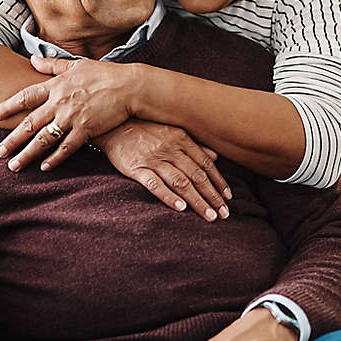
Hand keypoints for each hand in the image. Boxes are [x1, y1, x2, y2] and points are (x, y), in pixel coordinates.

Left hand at [0, 56, 136, 171]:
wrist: (129, 86)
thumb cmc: (104, 74)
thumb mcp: (76, 65)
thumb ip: (52, 65)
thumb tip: (32, 59)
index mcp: (56, 86)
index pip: (25, 97)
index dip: (7, 107)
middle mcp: (60, 103)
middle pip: (30, 124)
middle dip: (12, 140)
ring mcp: (72, 118)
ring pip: (44, 139)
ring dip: (27, 154)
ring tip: (14, 165)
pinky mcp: (86, 130)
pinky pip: (67, 148)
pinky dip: (55, 159)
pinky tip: (44, 167)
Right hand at [97, 120, 232, 220]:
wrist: (111, 124)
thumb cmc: (144, 128)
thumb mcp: (172, 131)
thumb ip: (194, 145)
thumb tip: (215, 157)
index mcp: (181, 139)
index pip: (206, 164)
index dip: (219, 182)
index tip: (228, 198)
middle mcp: (170, 149)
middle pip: (197, 176)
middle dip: (213, 196)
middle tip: (224, 214)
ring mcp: (154, 159)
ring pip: (181, 182)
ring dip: (197, 200)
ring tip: (209, 216)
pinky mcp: (136, 168)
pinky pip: (155, 184)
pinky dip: (169, 196)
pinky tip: (181, 208)